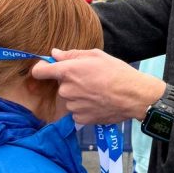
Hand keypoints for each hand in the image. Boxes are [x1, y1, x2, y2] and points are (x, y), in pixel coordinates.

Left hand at [30, 48, 164, 125]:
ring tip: (97, 92)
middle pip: (60, 85)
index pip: (39, 71)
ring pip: (69, 99)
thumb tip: (55, 54)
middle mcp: (66, 90)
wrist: (133, 96)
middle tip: (89, 79)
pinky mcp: (80, 118)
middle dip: (70, 82)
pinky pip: (77, 111)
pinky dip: (84, 107)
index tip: (47, 69)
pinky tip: (98, 102)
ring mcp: (73, 106)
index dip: (42, 69)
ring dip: (78, 96)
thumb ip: (71, 55)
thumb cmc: (117, 72)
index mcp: (68, 71)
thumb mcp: (96, 55)